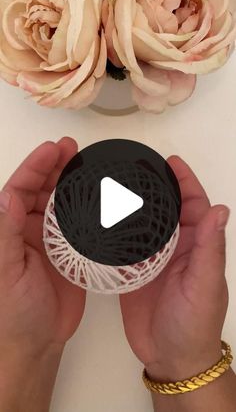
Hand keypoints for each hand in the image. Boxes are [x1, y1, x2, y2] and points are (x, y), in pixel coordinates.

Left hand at [0, 139, 85, 389]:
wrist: (37, 343)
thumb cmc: (13, 312)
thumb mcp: (5, 272)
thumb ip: (6, 234)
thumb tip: (7, 196)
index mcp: (10, 231)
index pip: (19, 190)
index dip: (35, 167)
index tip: (52, 149)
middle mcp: (29, 231)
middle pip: (42, 190)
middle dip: (55, 167)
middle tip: (73, 149)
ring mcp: (52, 241)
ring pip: (61, 203)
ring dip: (72, 183)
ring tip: (87, 164)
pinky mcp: (72, 253)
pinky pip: (80, 224)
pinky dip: (88, 209)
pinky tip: (98, 197)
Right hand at [120, 156, 228, 380]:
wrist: (171, 358)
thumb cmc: (195, 323)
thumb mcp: (205, 285)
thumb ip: (210, 249)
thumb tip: (220, 209)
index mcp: (196, 246)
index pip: (193, 204)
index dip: (185, 182)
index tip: (170, 163)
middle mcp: (174, 248)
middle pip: (165, 209)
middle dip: (154, 187)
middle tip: (134, 168)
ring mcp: (151, 259)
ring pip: (143, 224)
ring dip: (133, 205)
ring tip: (115, 186)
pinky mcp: (131, 272)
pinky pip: (123, 246)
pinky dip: (115, 232)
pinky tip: (103, 219)